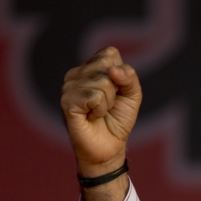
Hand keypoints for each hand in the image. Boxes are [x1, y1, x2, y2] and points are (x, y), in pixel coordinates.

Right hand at [60, 47, 141, 177]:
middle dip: (116, 89)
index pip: (110, 53)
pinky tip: (92, 117)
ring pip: (103, 83)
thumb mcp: (132, 96)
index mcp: (90, 68)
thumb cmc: (118, 119)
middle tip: (108, 104)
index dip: (122, 74)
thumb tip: (113, 70)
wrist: (110, 146)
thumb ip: (130, 78)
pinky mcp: (67, 102)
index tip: (117, 92)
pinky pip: (94, 97)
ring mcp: (69, 87)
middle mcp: (76, 74)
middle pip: (107, 66)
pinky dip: (100, 109)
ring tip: (100, 112)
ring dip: (109, 102)